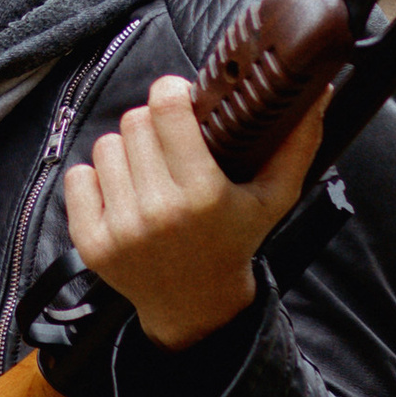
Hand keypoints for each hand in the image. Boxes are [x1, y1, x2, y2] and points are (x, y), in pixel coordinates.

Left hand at [64, 73, 324, 351]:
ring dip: (126, 151)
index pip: (165, 108)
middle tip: (170, 144)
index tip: (180, 99)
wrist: (195, 304)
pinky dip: (97, 178)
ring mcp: (120, 228)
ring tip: (150, 172)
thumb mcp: (274, 197)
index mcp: (202, 195)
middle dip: (152, 124)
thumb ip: (298, 144)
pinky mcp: (90, 241)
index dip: (171, 92)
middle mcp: (157, 211)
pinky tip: (124, 192)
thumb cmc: (235, 240)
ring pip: (105, 145)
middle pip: (135, 121)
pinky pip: (78, 176)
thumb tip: (318, 94)